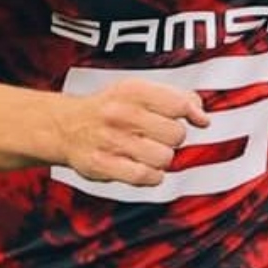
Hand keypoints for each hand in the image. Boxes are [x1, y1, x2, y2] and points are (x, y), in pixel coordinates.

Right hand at [55, 79, 210, 186]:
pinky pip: (145, 177)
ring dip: (162, 159)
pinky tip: (146, 168)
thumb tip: (203, 118)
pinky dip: (152, 176)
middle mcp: (120, 113)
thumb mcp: (141, 91)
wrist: (64, 126)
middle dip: (173, 138)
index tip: (195, 120)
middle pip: (176, 135)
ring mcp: (109, 140)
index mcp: (133, 91)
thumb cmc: (112, 109)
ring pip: (164, 158)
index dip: (193, 114)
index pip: (179, 104)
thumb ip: (178, 98)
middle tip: (158, 136)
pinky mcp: (101, 165)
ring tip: (148, 152)